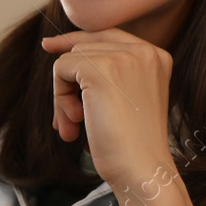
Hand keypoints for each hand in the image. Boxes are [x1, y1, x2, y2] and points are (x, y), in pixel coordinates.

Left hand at [39, 28, 175, 190]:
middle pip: (84, 47)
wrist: (142, 169)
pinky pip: (60, 68)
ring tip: (73, 127)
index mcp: (156, 57)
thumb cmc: (131, 145)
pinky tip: (75, 122)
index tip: (49, 46)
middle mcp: (145, 51)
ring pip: (70, 59)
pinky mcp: (101, 69)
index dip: (76, 41)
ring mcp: (124, 57)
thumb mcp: (125, 100)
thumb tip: (59, 53)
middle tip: (68, 120)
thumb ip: (106, 74)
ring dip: (63, 97)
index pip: (107, 35)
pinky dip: (59, 97)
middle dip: (69, 84)